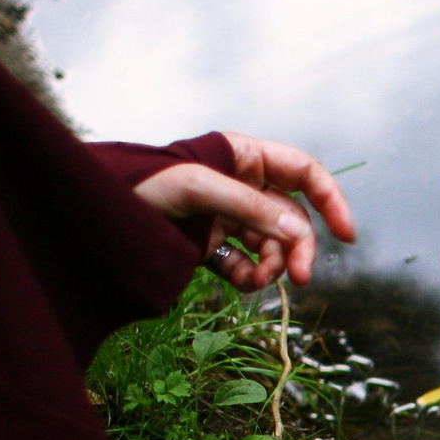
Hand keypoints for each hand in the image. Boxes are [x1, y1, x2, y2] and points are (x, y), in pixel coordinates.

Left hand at [131, 130, 359, 287]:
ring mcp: (227, 216)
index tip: (346, 234)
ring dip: (272, 266)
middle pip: (291, 218)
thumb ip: (252, 209)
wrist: (93, 214)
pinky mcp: (210, 245)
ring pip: (271, 245)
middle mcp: (241, 184)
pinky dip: (247, 277)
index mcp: (243, 157)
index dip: (330, 200)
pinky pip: (244, 263)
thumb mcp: (198, 189)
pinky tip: (239, 283)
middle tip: (298, 278)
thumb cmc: (140, 185)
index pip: (304, 173)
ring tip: (255, 282)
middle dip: (296, 247)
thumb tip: (299, 235)